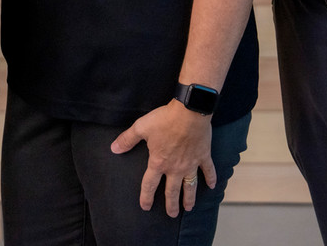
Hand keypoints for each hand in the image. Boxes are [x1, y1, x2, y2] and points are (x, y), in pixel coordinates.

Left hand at [110, 100, 214, 216]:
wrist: (189, 112)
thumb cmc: (164, 119)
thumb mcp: (141, 128)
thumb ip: (127, 140)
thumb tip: (113, 149)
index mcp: (158, 162)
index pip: (149, 184)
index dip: (146, 197)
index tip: (145, 207)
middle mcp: (175, 168)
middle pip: (172, 191)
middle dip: (171, 204)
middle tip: (172, 214)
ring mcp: (191, 164)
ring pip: (190, 186)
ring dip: (189, 198)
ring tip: (189, 208)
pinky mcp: (203, 156)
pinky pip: (208, 170)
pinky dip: (211, 178)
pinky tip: (213, 186)